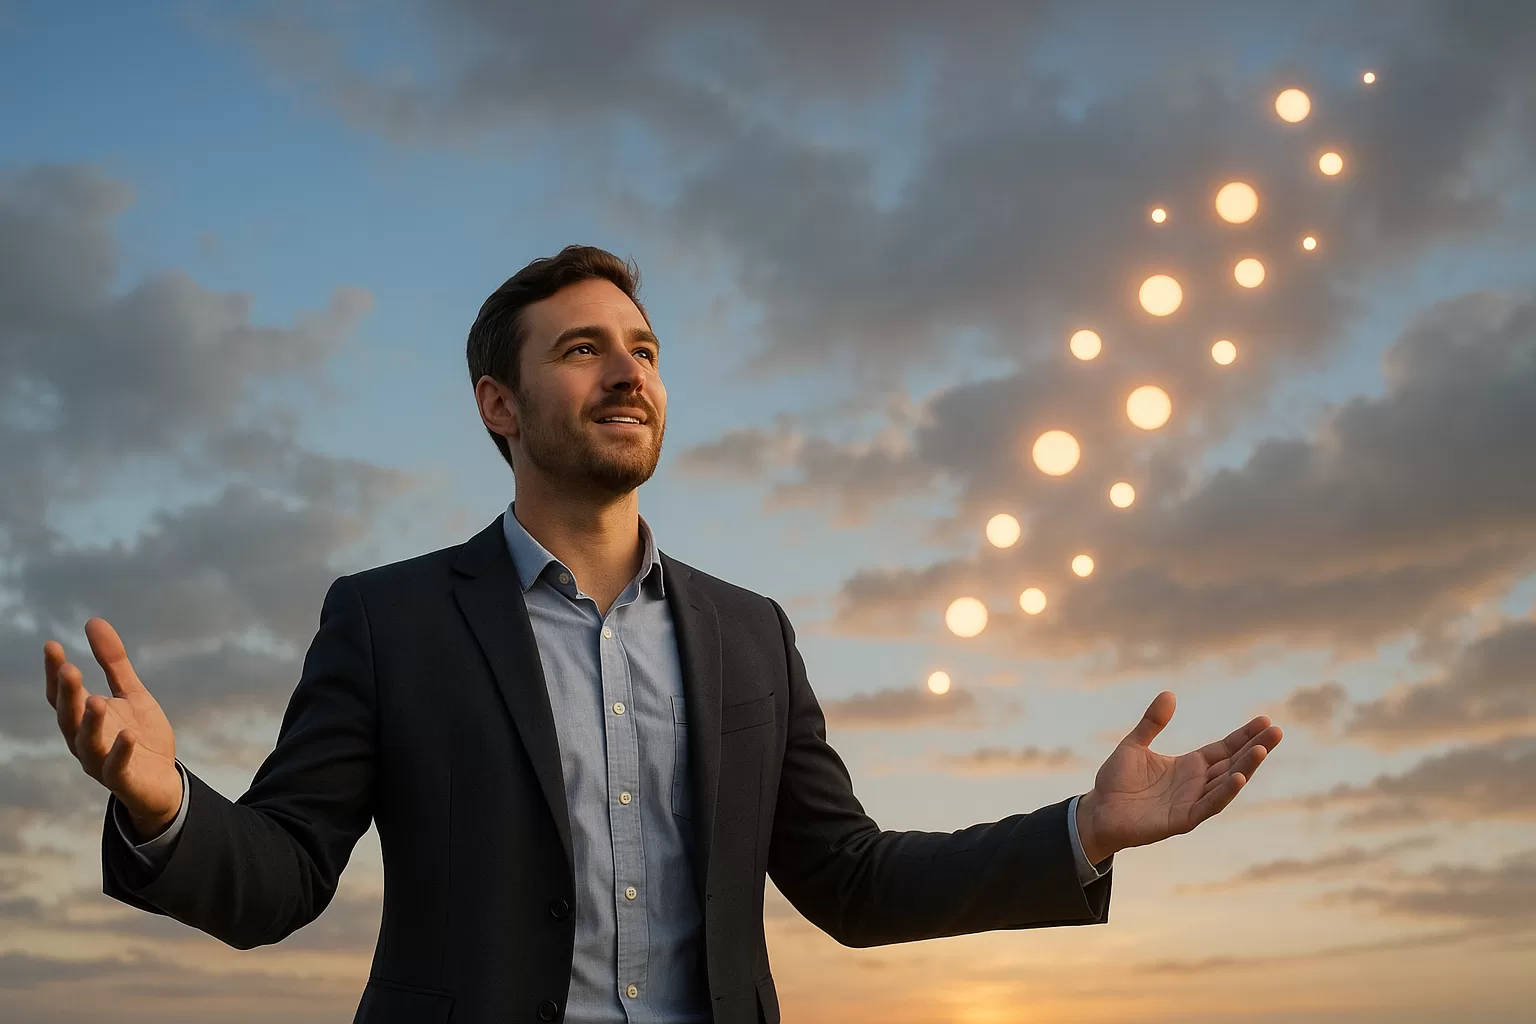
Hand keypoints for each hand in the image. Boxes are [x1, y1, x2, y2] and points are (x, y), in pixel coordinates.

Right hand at [44, 618, 182, 839]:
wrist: (162, 781)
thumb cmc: (140, 735)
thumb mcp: (131, 693)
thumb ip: (113, 662)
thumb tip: (93, 621)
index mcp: (83, 718)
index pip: (61, 694)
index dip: (54, 672)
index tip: (52, 645)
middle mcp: (83, 740)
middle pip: (68, 717)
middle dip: (68, 694)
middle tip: (69, 669)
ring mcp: (100, 762)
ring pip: (87, 743)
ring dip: (89, 723)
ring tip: (96, 700)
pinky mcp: (123, 778)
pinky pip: (117, 766)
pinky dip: (121, 751)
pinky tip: (128, 734)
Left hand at [1076, 691, 1281, 863]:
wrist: (1098, 811)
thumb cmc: (1116, 781)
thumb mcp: (1134, 745)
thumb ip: (1152, 723)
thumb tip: (1169, 694)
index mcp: (1189, 765)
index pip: (1224, 748)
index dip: (1244, 736)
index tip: (1265, 722)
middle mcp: (1196, 783)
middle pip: (1232, 764)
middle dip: (1255, 749)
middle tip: (1276, 732)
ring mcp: (1192, 802)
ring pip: (1226, 784)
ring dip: (1245, 768)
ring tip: (1262, 750)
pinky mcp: (1183, 820)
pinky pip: (1208, 805)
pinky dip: (1224, 793)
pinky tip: (1239, 778)